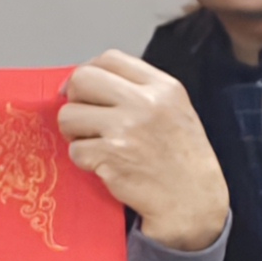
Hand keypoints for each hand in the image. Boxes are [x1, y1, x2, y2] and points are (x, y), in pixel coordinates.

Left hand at [59, 52, 227, 251]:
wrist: (192, 202)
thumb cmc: (181, 158)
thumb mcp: (173, 110)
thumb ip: (137, 91)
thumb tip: (82, 81)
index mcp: (164, 87)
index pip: (109, 58)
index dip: (88, 71)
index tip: (81, 89)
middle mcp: (145, 103)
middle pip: (81, 79)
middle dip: (74, 100)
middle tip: (84, 119)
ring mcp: (126, 129)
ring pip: (68, 116)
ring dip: (75, 133)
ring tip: (98, 144)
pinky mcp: (110, 156)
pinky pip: (74, 150)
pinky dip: (84, 161)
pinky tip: (107, 166)